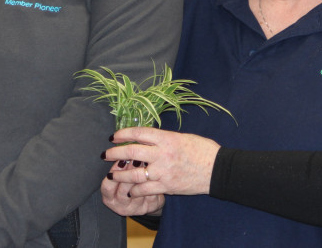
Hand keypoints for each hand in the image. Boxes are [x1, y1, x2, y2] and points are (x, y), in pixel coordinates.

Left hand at [101, 127, 220, 196]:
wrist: (217, 169)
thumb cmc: (202, 149)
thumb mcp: (182, 137)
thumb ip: (163, 138)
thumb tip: (147, 138)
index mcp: (166, 138)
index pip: (138, 133)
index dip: (122, 134)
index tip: (113, 137)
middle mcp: (162, 153)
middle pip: (131, 152)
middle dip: (114, 153)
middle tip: (105, 154)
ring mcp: (163, 171)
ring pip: (134, 174)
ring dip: (120, 174)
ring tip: (112, 174)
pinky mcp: (166, 186)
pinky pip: (145, 189)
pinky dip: (134, 189)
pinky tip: (130, 189)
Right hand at [101, 159, 164, 216]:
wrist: (145, 197)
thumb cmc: (129, 182)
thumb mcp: (119, 177)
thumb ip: (118, 167)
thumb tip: (122, 148)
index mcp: (109, 198)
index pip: (107, 186)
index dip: (114, 172)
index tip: (120, 160)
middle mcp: (120, 206)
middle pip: (123, 190)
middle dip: (129, 173)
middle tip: (135, 160)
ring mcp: (135, 209)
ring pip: (138, 193)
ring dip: (141, 177)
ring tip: (145, 163)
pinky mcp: (149, 208)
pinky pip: (151, 194)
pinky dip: (153, 182)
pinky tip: (155, 172)